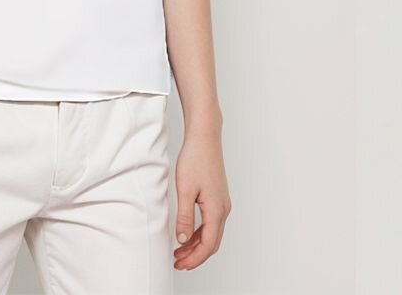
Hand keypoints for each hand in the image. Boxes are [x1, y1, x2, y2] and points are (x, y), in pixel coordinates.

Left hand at [172, 131, 231, 270]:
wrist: (205, 138)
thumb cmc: (195, 159)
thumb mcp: (185, 190)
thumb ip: (184, 217)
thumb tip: (182, 240)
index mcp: (217, 210)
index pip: (208, 245)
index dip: (194, 258)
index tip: (180, 264)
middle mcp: (223, 209)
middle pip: (211, 242)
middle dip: (195, 255)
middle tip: (178, 262)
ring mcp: (222, 203)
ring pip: (211, 233)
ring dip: (196, 244)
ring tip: (179, 251)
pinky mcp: (217, 197)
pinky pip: (210, 222)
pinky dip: (199, 232)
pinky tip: (187, 234)